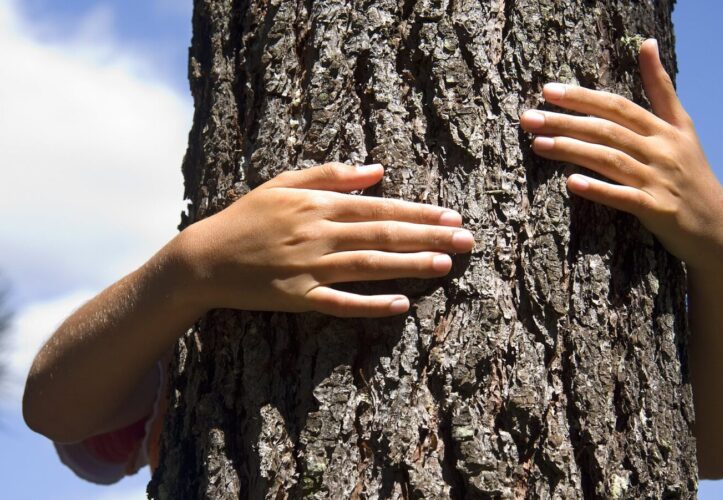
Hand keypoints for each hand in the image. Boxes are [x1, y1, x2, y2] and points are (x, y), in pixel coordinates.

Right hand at [173, 162, 473, 316]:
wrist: (205, 258)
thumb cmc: (246, 217)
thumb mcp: (283, 183)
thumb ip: (330, 174)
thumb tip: (377, 170)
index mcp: (317, 204)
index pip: (378, 207)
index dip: (418, 212)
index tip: (451, 216)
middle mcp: (318, 234)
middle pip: (383, 235)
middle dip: (428, 237)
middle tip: (466, 241)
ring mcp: (309, 268)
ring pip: (369, 266)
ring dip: (410, 266)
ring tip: (445, 265)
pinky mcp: (297, 298)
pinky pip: (340, 302)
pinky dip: (371, 305)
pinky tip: (400, 305)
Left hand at [520, 39, 722, 271]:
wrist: (714, 222)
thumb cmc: (689, 169)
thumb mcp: (681, 125)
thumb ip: (660, 88)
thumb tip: (647, 43)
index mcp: (662, 128)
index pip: (616, 106)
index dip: (582, 97)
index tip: (547, 91)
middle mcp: (660, 150)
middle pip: (606, 130)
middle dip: (565, 122)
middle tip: (528, 118)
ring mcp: (658, 179)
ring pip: (610, 160)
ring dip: (572, 151)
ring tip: (538, 145)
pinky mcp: (656, 209)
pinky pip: (623, 198)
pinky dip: (598, 189)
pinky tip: (572, 183)